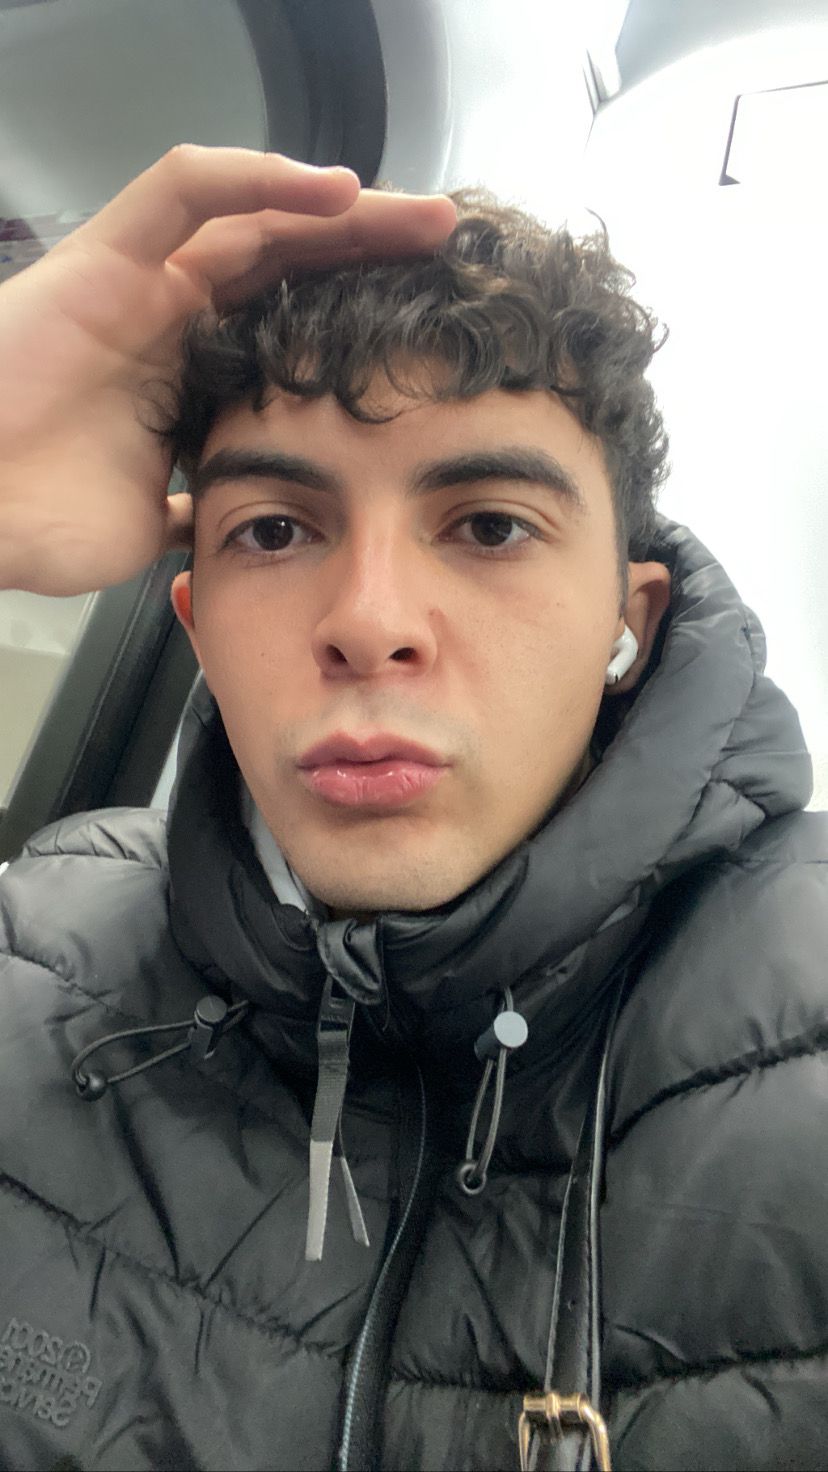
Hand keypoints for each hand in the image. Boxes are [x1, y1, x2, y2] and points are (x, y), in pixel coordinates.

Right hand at [0, 145, 456, 594]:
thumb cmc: (30, 518)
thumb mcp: (148, 523)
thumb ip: (194, 502)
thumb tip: (235, 515)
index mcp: (185, 375)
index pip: (290, 324)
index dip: (360, 318)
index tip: (436, 334)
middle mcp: (168, 318)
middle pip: (290, 262)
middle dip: (375, 253)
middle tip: (452, 253)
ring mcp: (139, 282)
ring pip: (255, 216)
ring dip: (344, 209)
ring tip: (422, 218)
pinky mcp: (102, 256)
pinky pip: (182, 191)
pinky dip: (257, 179)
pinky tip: (333, 192)